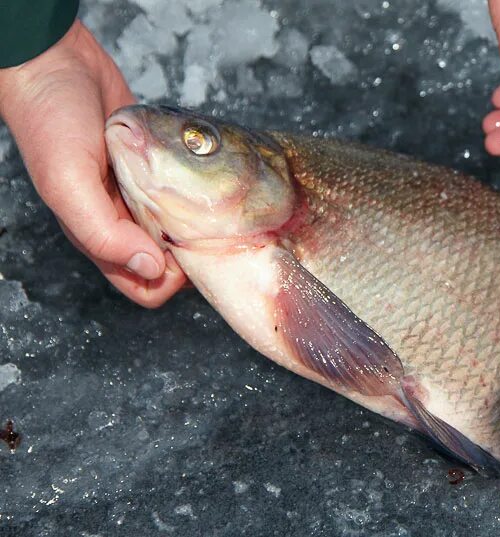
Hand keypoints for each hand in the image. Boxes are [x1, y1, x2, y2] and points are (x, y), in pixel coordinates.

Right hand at [0, 20, 185, 306]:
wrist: (55, 63)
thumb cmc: (50, 122)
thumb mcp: (68, 183)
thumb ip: (103, 233)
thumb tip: (151, 269)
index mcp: (98, 235)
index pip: (143, 286)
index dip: (168, 282)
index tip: (189, 255)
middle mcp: (122, 221)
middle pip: (167, 265)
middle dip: (191, 260)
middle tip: (211, 233)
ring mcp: (140, 194)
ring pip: (178, 231)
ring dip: (198, 229)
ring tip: (216, 213)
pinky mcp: (155, 166)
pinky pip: (182, 194)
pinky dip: (197, 197)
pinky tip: (209, 187)